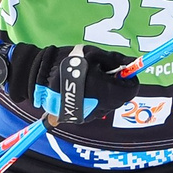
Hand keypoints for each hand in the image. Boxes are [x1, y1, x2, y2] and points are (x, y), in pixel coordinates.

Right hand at [0, 41, 134, 122]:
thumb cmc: (68, 61)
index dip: (129, 78)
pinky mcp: (78, 118)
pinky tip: (82, 89)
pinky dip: (94, 100)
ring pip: (108, 105)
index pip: (130, 89)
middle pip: (120, 99)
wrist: (40, 75)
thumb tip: (133, 63)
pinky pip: (94, 109)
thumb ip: (116, 60)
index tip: (123, 70)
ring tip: (90, 80)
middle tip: (104, 71)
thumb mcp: (93, 54)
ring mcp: (88, 115)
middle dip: (117, 86)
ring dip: (106, 93)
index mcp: (105, 91)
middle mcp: (99, 107)